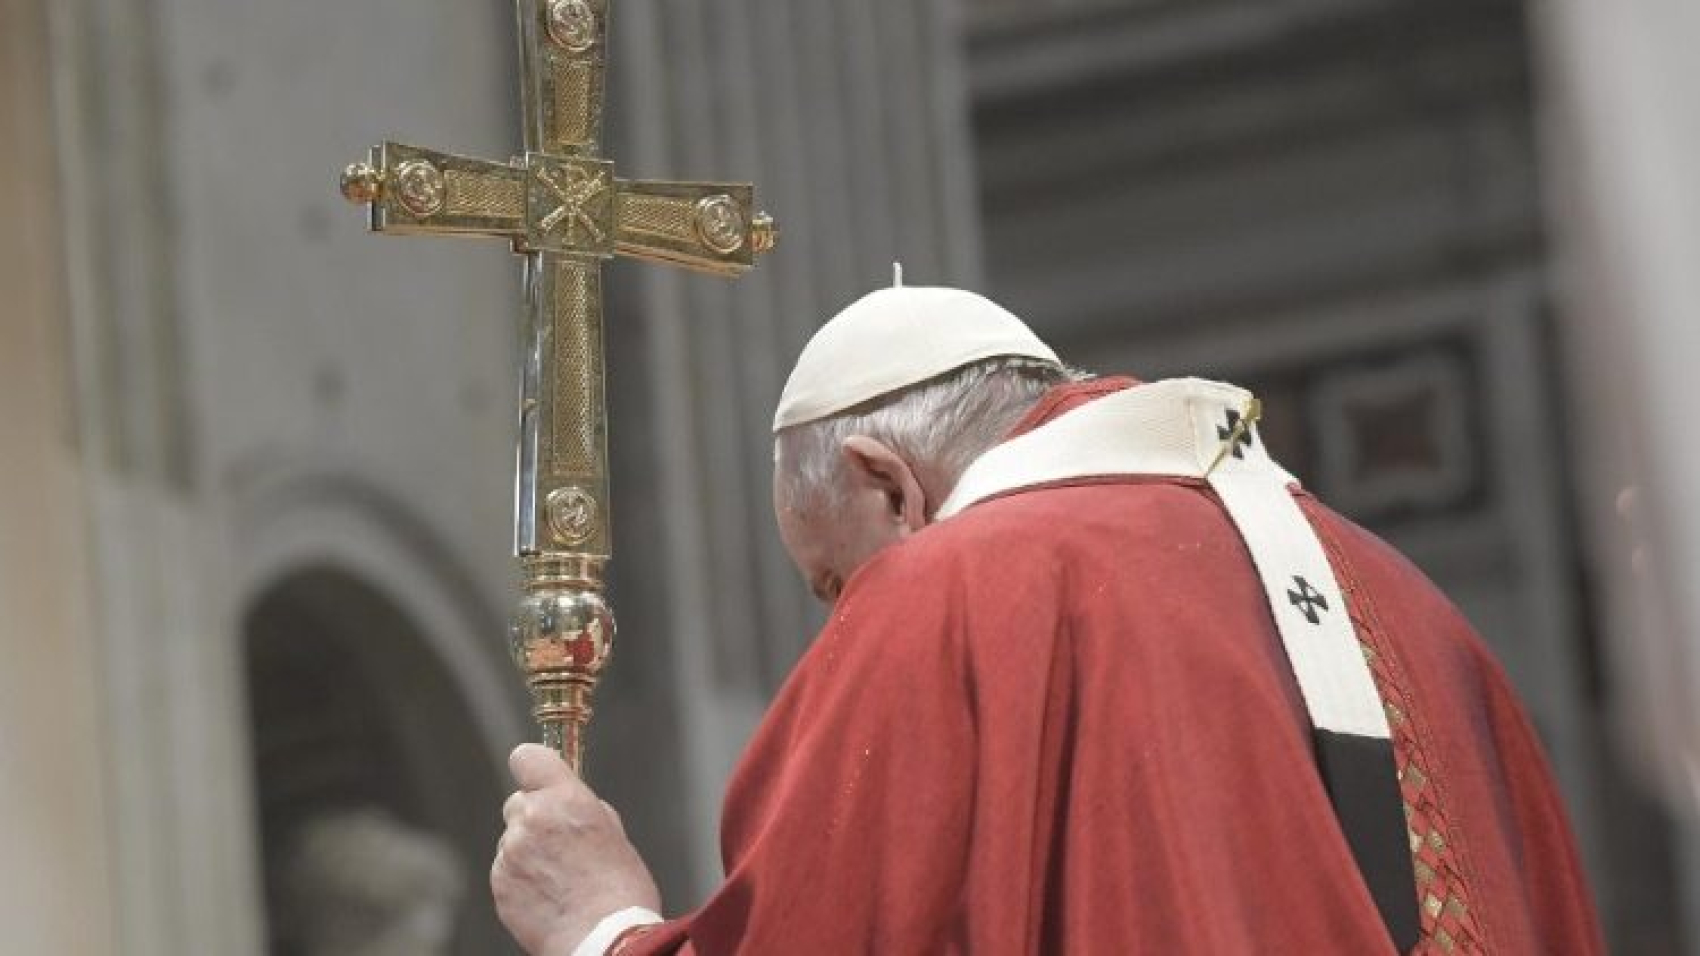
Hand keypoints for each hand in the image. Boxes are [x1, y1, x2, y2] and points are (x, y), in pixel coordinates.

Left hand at [492, 744, 661, 955]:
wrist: (604, 942)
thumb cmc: (620, 891)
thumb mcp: (613, 833)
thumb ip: (583, 808)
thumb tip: (567, 803)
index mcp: (565, 800)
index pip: (527, 757)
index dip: (534, 767)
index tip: (540, 778)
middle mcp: (531, 820)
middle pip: (517, 802)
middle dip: (533, 816)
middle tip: (558, 842)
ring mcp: (511, 854)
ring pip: (512, 840)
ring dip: (528, 851)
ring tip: (559, 879)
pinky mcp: (500, 885)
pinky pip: (506, 870)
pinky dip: (521, 879)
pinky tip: (548, 896)